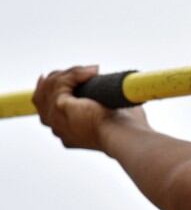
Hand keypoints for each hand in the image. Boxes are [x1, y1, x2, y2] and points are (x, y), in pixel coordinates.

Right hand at [33, 65, 149, 150]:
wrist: (127, 137)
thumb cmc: (128, 130)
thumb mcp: (114, 115)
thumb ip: (107, 104)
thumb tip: (115, 89)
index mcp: (68, 133)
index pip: (47, 108)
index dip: (49, 90)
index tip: (55, 76)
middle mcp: (58, 128)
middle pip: (42, 96)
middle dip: (59, 78)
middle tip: (82, 71)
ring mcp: (56, 119)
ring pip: (51, 87)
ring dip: (71, 74)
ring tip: (92, 72)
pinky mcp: (60, 107)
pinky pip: (60, 83)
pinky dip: (75, 73)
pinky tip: (91, 72)